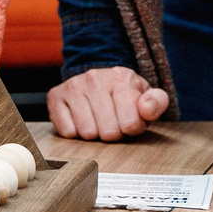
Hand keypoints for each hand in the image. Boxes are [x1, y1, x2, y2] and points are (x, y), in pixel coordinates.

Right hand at [47, 67, 169, 141]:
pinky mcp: (55, 96)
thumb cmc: (124, 97)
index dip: (131, 128)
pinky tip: (80, 119)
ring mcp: (73, 86)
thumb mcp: (147, 98)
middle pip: (108, 132)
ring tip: (97, 120)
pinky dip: (75, 131)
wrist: (97, 81)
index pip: (130, 123)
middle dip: (113, 132)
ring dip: (94, 133)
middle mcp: (95, 78)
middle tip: (112, 121)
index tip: (129, 120)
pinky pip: (67, 131)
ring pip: (87, 133)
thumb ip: (157, 103)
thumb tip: (146, 109)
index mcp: (121, 78)